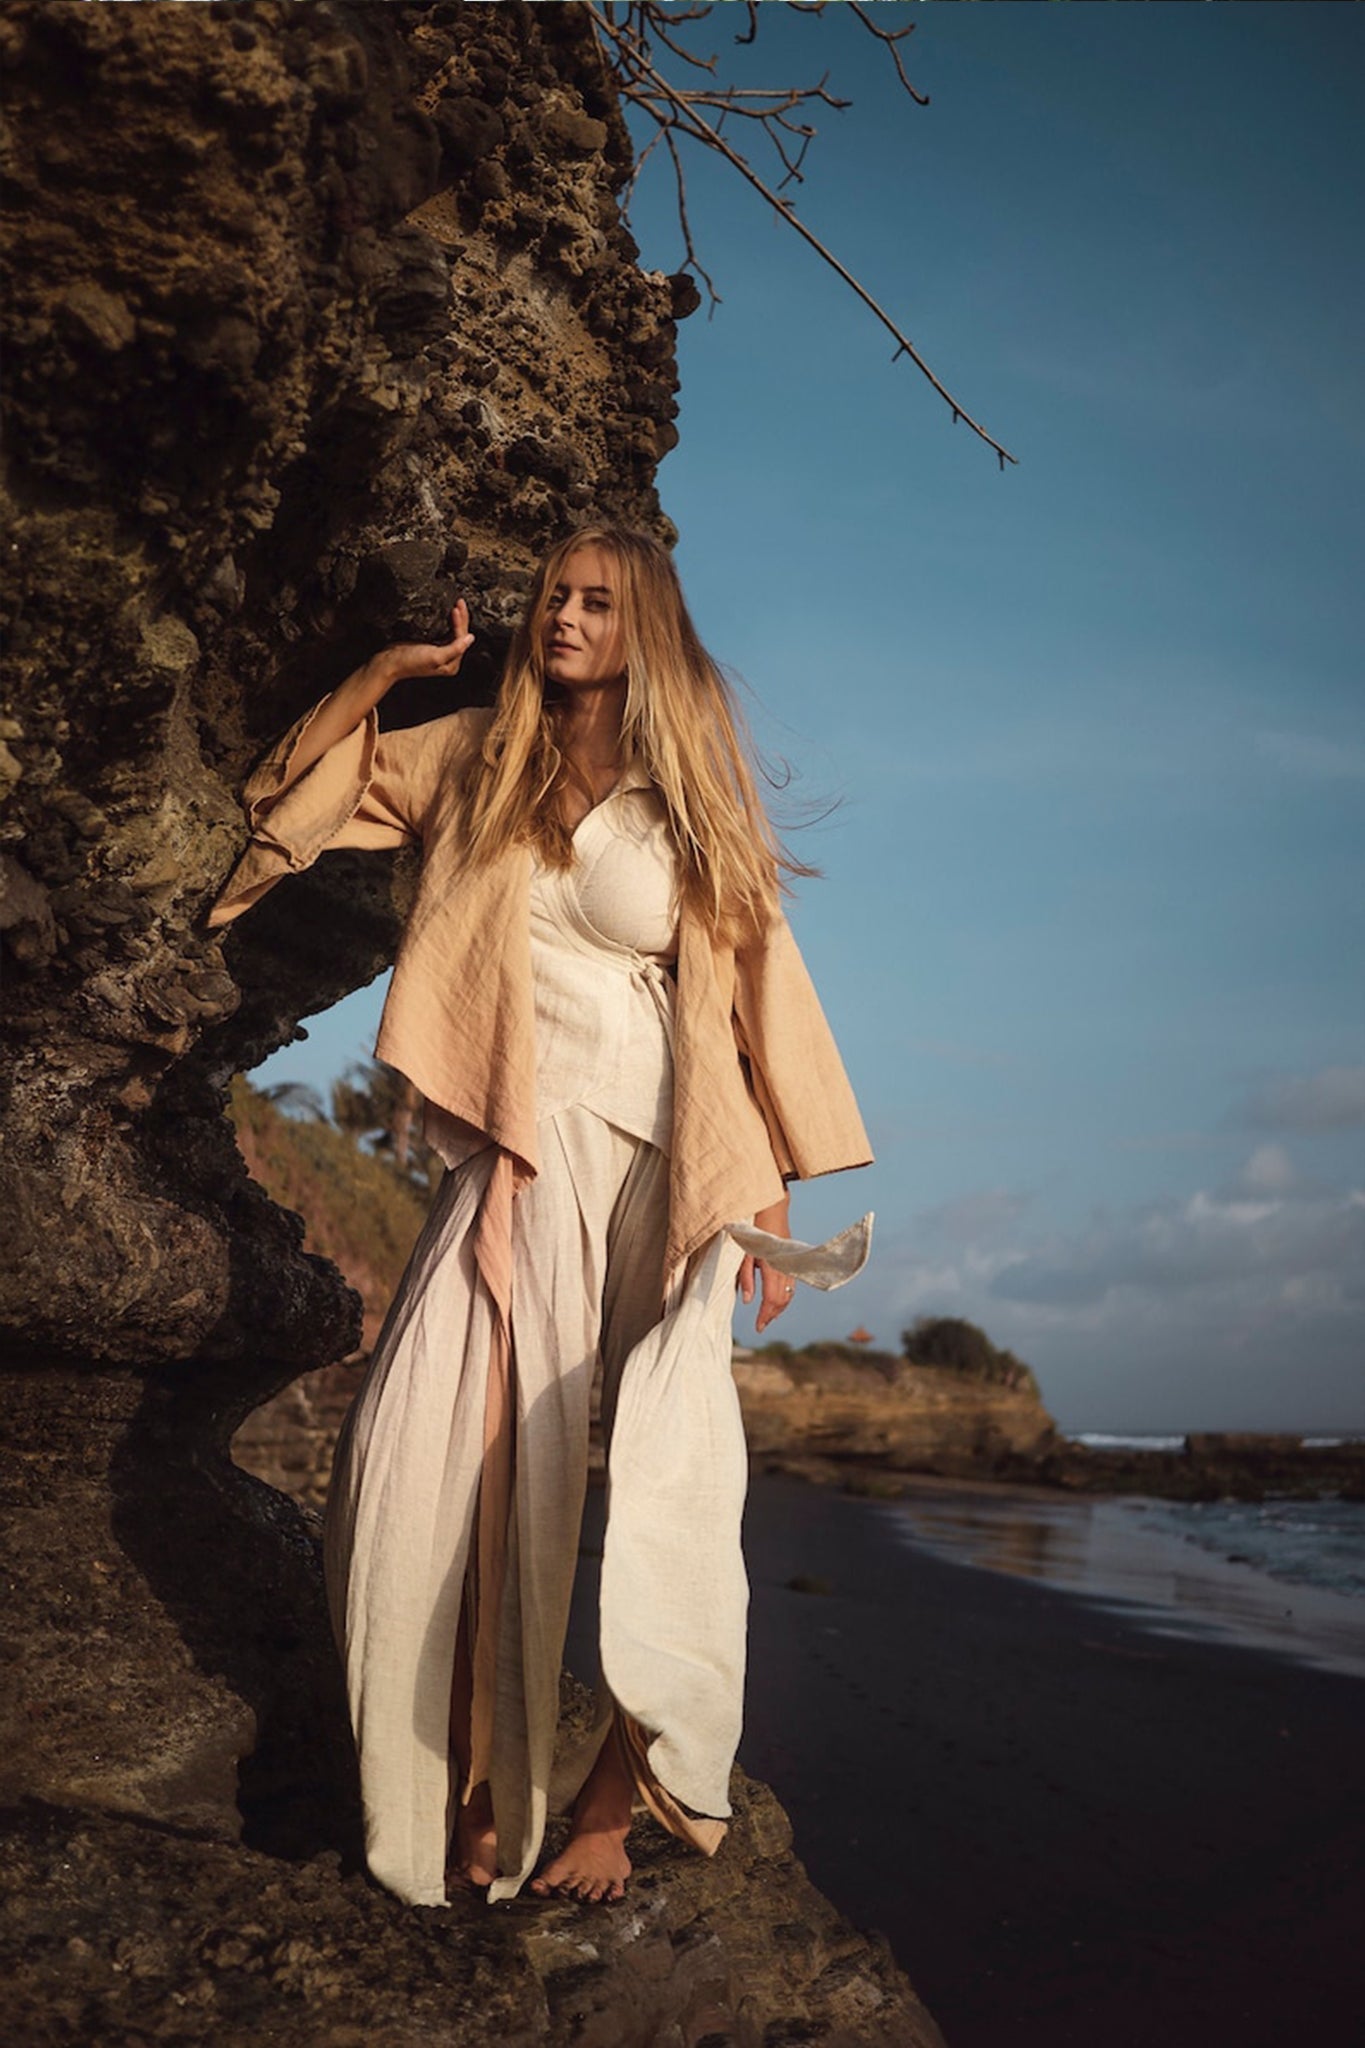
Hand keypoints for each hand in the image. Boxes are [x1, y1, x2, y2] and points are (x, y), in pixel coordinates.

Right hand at [368, 600, 474, 691]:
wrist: (389, 661)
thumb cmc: (410, 662)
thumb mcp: (435, 656)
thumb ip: (455, 648)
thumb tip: (470, 639)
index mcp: (452, 664)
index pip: (461, 639)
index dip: (460, 623)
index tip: (457, 608)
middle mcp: (448, 658)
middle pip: (459, 634)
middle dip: (460, 618)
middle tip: (460, 602)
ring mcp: (440, 650)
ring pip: (452, 630)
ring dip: (455, 618)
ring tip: (456, 604)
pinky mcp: (431, 643)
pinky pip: (443, 629)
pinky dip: (446, 620)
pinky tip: (446, 612)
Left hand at [738, 1194, 793, 1334]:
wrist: (771, 1208)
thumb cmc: (752, 1228)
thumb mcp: (743, 1253)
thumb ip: (746, 1277)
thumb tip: (748, 1302)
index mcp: (771, 1267)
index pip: (771, 1299)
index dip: (765, 1315)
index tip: (758, 1327)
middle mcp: (785, 1267)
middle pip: (782, 1299)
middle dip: (772, 1314)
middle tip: (762, 1325)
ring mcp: (790, 1263)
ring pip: (789, 1293)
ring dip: (780, 1306)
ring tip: (769, 1316)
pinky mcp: (791, 1260)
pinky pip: (792, 1283)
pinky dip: (785, 1295)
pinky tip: (778, 1299)